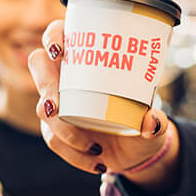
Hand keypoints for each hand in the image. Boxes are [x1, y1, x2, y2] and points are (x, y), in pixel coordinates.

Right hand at [27, 20, 178, 190]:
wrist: (135, 150)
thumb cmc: (141, 119)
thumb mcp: (154, 120)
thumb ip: (156, 121)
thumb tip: (151, 122)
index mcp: (86, 57)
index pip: (59, 33)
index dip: (53, 36)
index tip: (60, 51)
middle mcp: (66, 76)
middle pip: (39, 66)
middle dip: (45, 84)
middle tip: (57, 105)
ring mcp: (57, 103)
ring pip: (43, 109)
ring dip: (63, 129)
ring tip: (93, 146)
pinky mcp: (55, 129)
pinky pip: (53, 139)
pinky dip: (73, 154)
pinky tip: (96, 162)